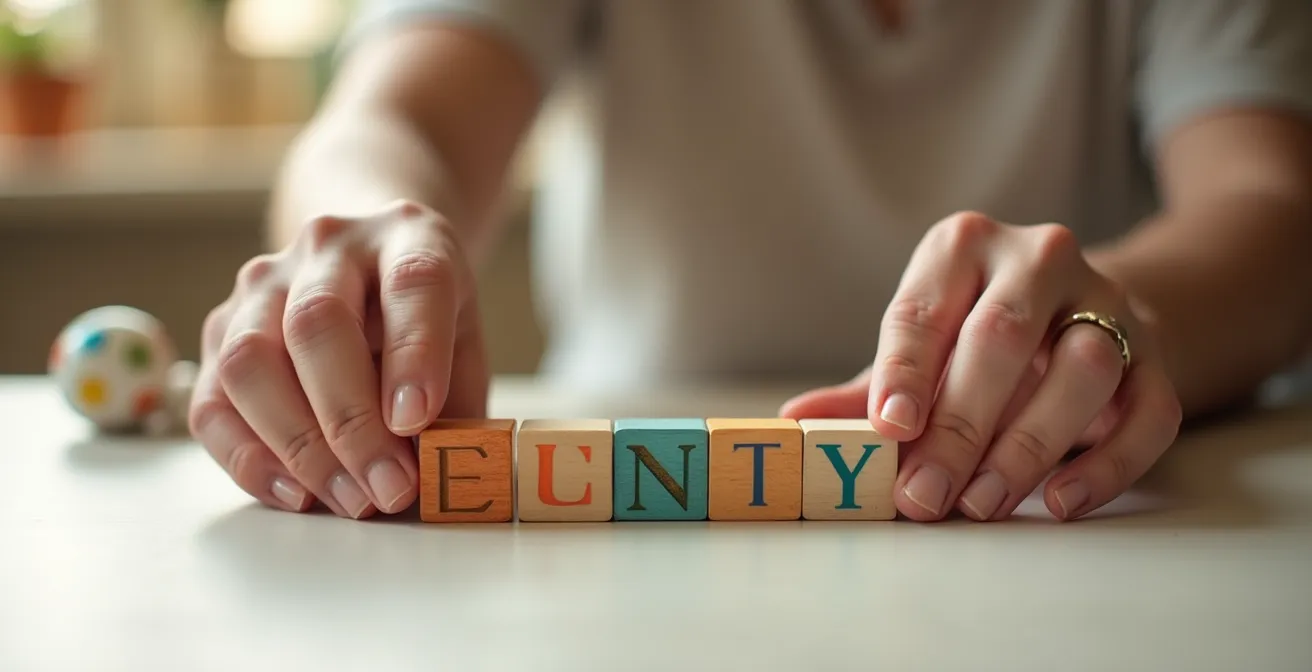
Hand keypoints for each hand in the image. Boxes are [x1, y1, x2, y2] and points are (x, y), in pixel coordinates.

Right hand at [189, 200, 489, 517]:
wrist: (370, 265)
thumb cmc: (423, 318)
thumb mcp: (464, 345)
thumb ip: (457, 404)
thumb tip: (437, 476)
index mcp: (408, 236)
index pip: (412, 281)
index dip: (415, 352)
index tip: (417, 419)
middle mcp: (328, 247)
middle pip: (317, 324)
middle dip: (352, 421)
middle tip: (389, 487)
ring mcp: (263, 284)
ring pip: (250, 360)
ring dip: (300, 445)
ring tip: (352, 499)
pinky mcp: (220, 330)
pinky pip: (213, 401)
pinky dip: (250, 458)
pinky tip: (297, 494)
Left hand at [781, 212, 1182, 521]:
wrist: (1080, 311)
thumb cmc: (974, 337)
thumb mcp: (919, 350)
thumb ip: (867, 389)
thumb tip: (794, 425)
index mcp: (962, 247)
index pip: (925, 308)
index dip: (905, 370)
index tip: (889, 429)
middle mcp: (1038, 259)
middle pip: (1003, 338)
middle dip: (960, 424)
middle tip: (924, 494)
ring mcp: (1108, 303)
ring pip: (1084, 369)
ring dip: (1028, 444)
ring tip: (982, 503)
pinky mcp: (1156, 355)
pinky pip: (1148, 411)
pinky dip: (1106, 464)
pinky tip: (1058, 502)